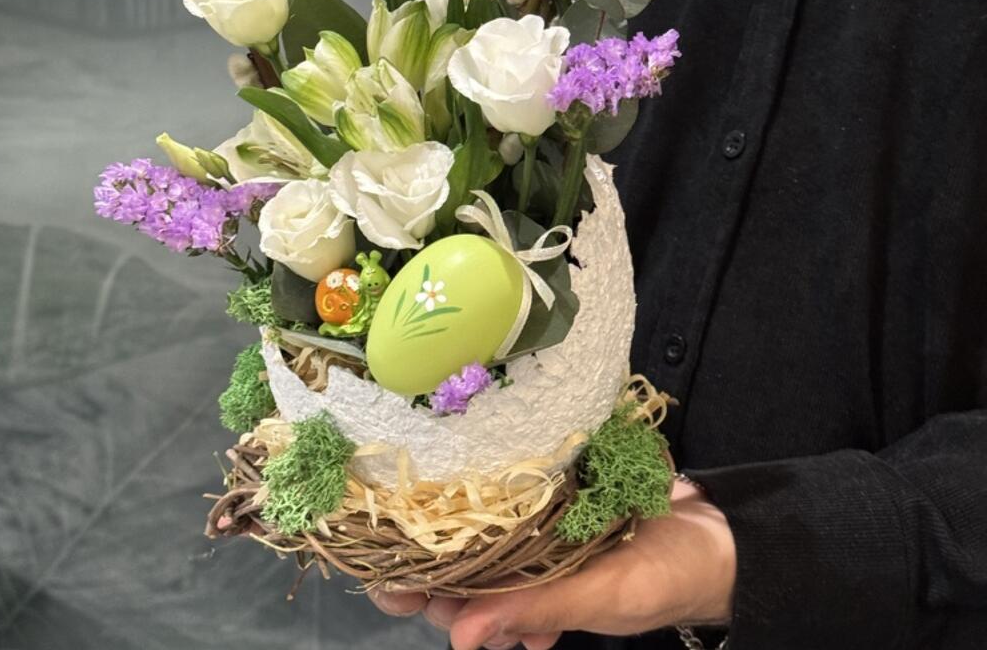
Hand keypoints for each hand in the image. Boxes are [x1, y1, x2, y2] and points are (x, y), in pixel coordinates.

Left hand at [369, 477, 735, 649]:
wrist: (718, 536)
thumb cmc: (663, 576)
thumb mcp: (602, 598)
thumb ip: (536, 610)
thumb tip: (460, 639)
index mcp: (530, 608)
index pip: (458, 605)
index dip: (416, 590)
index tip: (378, 568)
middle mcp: (530, 572)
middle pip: (461, 563)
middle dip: (427, 549)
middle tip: (394, 513)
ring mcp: (543, 533)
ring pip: (484, 529)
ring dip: (460, 516)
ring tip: (427, 487)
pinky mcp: (560, 494)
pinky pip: (521, 493)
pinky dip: (505, 485)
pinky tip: (487, 466)